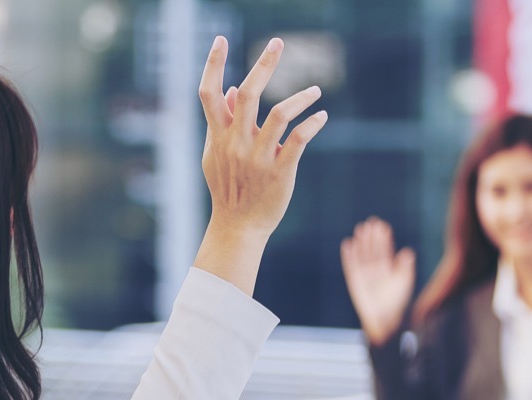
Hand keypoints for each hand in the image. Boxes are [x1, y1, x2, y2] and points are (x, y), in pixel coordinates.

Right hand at [194, 36, 327, 293]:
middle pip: (249, 94)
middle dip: (264, 65)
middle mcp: (236, 143)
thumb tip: (234, 89)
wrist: (239, 227)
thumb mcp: (218, 155)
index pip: (209, 94)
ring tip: (316, 91)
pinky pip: (298, 140)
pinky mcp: (279, 172)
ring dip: (300, 98)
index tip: (221, 39)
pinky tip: (322, 116)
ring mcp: (257, 158)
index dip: (213, 64)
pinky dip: (312, 124)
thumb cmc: (230, 189)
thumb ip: (223, 123)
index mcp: (219, 136)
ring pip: (278, 114)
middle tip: (278, 43)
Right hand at [340, 217, 415, 344]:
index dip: (384, 238)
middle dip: (372, 237)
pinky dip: (348, 255)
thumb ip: (405, 267)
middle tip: (371, 222)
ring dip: (360, 242)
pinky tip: (348, 243)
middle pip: (372, 249)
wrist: (383, 319)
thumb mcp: (404, 283)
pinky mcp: (354, 280)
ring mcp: (364, 274)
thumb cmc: (396, 302)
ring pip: (361, 254)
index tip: (383, 226)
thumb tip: (408, 251)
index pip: (385, 250)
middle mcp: (376, 269)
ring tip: (360, 228)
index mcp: (388, 268)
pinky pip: (350, 265)